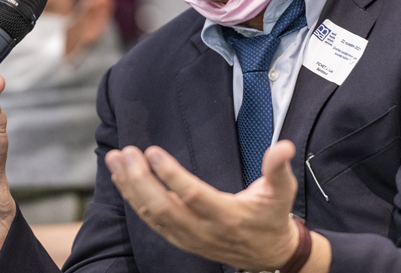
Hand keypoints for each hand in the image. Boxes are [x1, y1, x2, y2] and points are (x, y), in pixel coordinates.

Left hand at [106, 141, 300, 270]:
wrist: (268, 254)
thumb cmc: (272, 217)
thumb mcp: (282, 192)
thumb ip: (278, 168)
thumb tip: (283, 146)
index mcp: (227, 215)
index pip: (192, 195)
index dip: (171, 174)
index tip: (153, 152)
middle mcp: (204, 229)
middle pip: (164, 206)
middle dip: (140, 179)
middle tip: (128, 152)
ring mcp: (188, 236)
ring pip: (152, 213)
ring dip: (130, 186)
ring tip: (116, 159)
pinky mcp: (179, 238)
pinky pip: (150, 220)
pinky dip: (133, 198)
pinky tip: (121, 178)